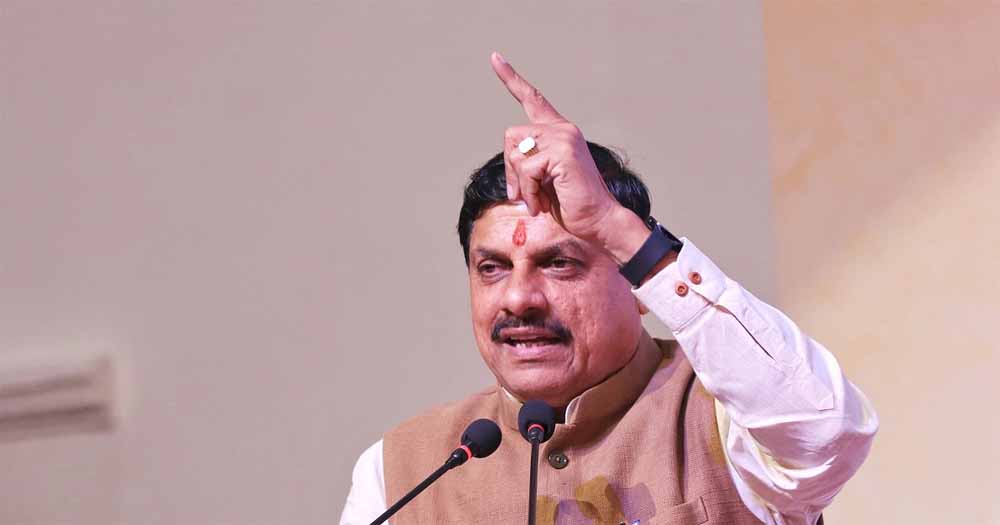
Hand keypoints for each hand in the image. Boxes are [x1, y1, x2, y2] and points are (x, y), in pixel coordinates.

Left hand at [490, 52, 626, 245]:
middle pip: (511, 136)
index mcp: (558, 131)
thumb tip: (510, 158)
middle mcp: (562, 129)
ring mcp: (564, 138)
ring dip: (521, 185)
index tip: (495, 58)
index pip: (533, 99)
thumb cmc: (570, 204)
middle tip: (522, 194)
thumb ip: (527, 161)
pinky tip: (541, 203)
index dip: (511, 78)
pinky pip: (526, 170)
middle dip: (510, 169)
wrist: (598, 220)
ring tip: (537, 200)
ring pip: (516, 154)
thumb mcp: (542, 179)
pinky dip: (528, 192)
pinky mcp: (563, 152)